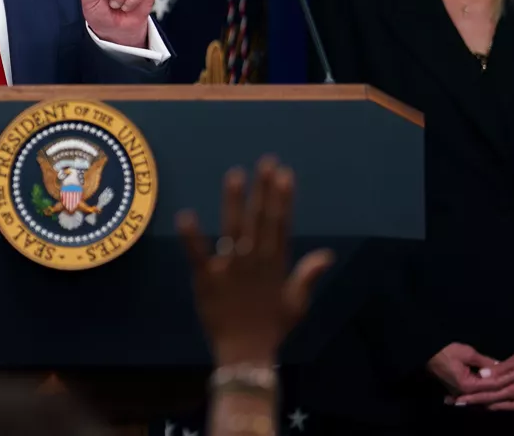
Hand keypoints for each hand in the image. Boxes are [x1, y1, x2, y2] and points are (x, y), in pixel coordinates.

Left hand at [177, 156, 333, 365]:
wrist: (246, 352)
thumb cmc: (271, 326)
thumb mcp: (297, 302)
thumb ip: (309, 275)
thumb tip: (328, 253)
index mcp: (275, 264)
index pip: (281, 224)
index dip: (282, 197)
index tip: (284, 173)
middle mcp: (255, 260)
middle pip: (260, 219)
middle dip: (264, 189)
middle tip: (266, 162)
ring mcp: (230, 267)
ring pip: (233, 228)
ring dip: (234, 201)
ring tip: (235, 174)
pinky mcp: (207, 277)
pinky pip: (197, 254)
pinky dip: (191, 236)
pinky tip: (186, 215)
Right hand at [428, 342, 513, 407]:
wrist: (426, 353)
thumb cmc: (444, 351)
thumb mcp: (467, 353)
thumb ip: (486, 363)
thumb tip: (501, 367)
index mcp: (468, 385)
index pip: (494, 383)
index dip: (509, 377)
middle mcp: (466, 395)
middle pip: (493, 400)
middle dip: (510, 400)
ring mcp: (462, 395)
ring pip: (487, 403)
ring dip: (502, 404)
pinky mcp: (460, 393)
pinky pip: (480, 399)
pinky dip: (492, 400)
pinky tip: (501, 400)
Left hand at [449, 347, 513, 410]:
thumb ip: (499, 370)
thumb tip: (483, 375)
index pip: (489, 396)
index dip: (473, 398)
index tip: (458, 399)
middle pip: (490, 403)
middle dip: (471, 402)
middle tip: (452, 402)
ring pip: (493, 403)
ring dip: (477, 402)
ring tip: (459, 401)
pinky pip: (499, 399)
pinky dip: (486, 399)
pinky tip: (475, 397)